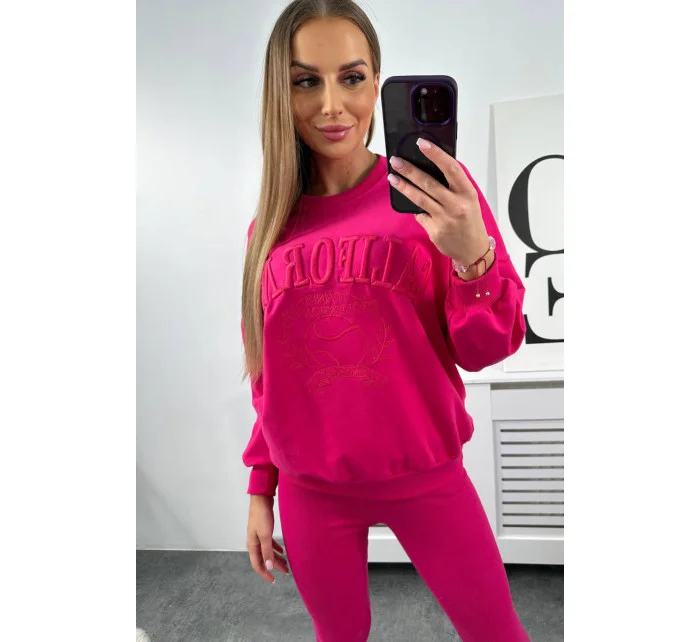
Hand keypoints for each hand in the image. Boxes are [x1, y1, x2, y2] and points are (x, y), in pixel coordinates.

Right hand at [246, 494, 289, 583]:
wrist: (261, 499)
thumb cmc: (262, 515)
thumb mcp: (265, 535)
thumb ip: (266, 551)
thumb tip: (268, 567)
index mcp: (252, 545)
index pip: (257, 565)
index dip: (265, 574)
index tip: (274, 580)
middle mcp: (254, 542)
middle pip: (264, 559)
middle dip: (275, 566)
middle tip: (286, 571)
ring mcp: (258, 536)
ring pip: (268, 552)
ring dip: (276, 558)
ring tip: (286, 563)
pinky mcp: (264, 530)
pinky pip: (269, 544)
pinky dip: (275, 549)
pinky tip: (282, 551)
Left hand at [387, 139, 491, 267]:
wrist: (473, 250)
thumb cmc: (470, 221)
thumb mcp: (469, 200)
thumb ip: (454, 185)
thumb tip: (432, 168)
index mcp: (467, 193)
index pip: (451, 168)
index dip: (435, 154)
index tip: (421, 143)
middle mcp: (457, 205)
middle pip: (429, 183)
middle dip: (410, 170)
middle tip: (396, 161)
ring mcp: (445, 219)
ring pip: (419, 198)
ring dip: (404, 186)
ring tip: (392, 178)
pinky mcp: (435, 231)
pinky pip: (420, 215)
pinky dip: (416, 209)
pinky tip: (412, 205)